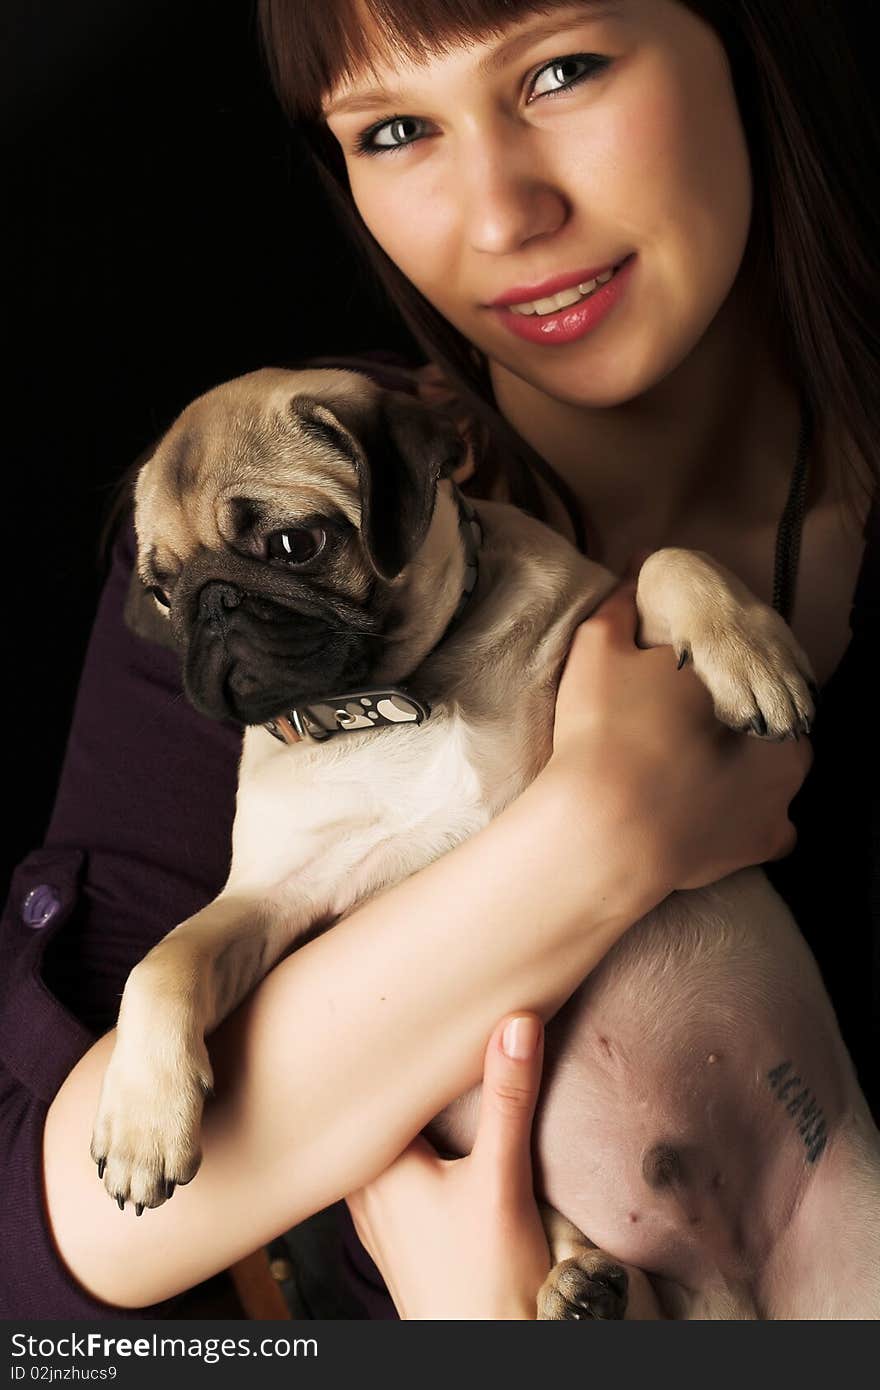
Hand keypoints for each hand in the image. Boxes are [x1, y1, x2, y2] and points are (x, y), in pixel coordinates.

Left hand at [346, 1014, 550, 1318]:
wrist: (488, 1355)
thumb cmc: (485, 1278)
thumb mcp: (502, 1178)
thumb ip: (507, 1099)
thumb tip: (517, 1022)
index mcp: (374, 1167)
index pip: (364, 1087)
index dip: (375, 1043)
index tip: (390, 999)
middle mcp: (361, 1190)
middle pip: (365, 1113)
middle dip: (383, 1070)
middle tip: (394, 1011)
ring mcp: (374, 1217)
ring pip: (373, 1144)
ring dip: (392, 1108)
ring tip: (405, 1056)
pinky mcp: (395, 1235)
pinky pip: (384, 1172)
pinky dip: (401, 1142)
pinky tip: (420, 1130)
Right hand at [545, 582, 811, 892]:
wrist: (603, 833)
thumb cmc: (608, 731)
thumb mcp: (602, 646)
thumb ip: (623, 604)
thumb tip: (636, 567)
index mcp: (753, 686)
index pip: (745, 669)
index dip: (713, 673)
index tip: (680, 682)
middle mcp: (786, 742)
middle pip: (763, 721)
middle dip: (733, 721)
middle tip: (683, 726)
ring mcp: (780, 801)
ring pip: (772, 775)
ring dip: (743, 772)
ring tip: (693, 772)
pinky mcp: (760, 847)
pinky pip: (765, 828)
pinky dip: (742, 821)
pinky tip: (708, 815)